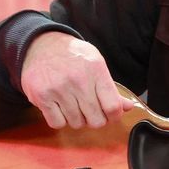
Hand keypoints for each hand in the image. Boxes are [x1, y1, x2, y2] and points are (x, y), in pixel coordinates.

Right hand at [20, 32, 134, 129]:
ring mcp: (58, 89)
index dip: (114, 117)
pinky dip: (60, 120)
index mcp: (96, 70)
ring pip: (76, 123)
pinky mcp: (41, 96)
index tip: (110, 115)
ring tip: (73, 105)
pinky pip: (57, 123)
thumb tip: (128, 107)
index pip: (113, 107)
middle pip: (96, 120)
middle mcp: (78, 80)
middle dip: (95, 119)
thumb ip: (111, 88)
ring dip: (76, 119)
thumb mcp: (96, 64)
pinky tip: (60, 107)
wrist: (40, 44)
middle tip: (90, 111)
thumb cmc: (72, 56)